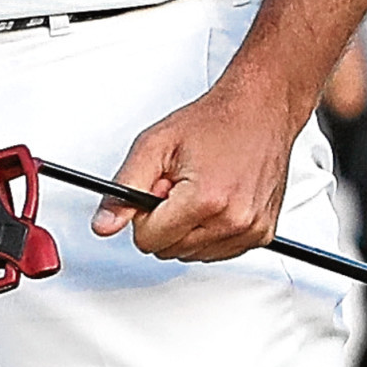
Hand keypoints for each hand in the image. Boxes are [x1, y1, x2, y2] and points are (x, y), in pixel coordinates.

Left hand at [94, 73, 299, 260]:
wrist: (258, 111)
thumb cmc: (213, 122)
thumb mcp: (155, 145)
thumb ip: (124, 187)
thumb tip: (104, 224)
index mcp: (205, 200)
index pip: (149, 240)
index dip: (144, 214)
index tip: (156, 189)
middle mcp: (234, 221)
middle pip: (171, 250)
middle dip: (166, 220)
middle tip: (178, 184)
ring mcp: (251, 231)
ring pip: (194, 255)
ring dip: (188, 227)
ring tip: (198, 188)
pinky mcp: (262, 235)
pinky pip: (219, 251)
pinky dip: (210, 231)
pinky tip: (216, 199)